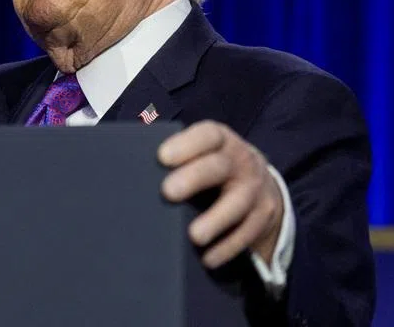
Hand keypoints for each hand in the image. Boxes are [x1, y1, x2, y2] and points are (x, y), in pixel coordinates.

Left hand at [158, 121, 283, 268]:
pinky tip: (208, 258)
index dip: (186, 144)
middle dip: (194, 178)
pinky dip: (227, 247)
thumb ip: (176, 156)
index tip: (162, 157)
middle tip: (168, 192)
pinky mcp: (263, 215)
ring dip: (215, 220)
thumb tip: (130, 166)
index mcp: (221, 140)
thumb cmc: (212, 164)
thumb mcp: (202, 152)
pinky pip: (247, 233)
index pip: (207, 135)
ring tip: (194, 236)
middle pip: (219, 167)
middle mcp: (241, 160)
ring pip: (237, 204)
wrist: (260, 182)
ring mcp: (255, 189)